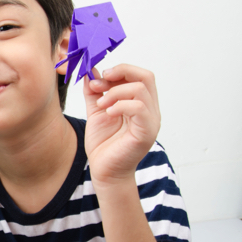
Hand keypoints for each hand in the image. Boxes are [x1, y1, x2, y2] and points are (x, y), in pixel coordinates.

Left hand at [83, 64, 160, 184]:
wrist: (104, 171)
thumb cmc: (103, 144)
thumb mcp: (96, 111)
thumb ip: (95, 92)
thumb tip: (90, 72)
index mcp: (141, 103)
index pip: (139, 75)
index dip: (119, 70)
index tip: (97, 77)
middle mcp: (150, 110)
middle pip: (146, 76)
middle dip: (121, 73)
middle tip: (100, 83)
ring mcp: (151, 121)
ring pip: (141, 90)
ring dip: (115, 92)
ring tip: (101, 104)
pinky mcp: (146, 132)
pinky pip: (139, 108)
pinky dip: (121, 105)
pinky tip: (108, 113)